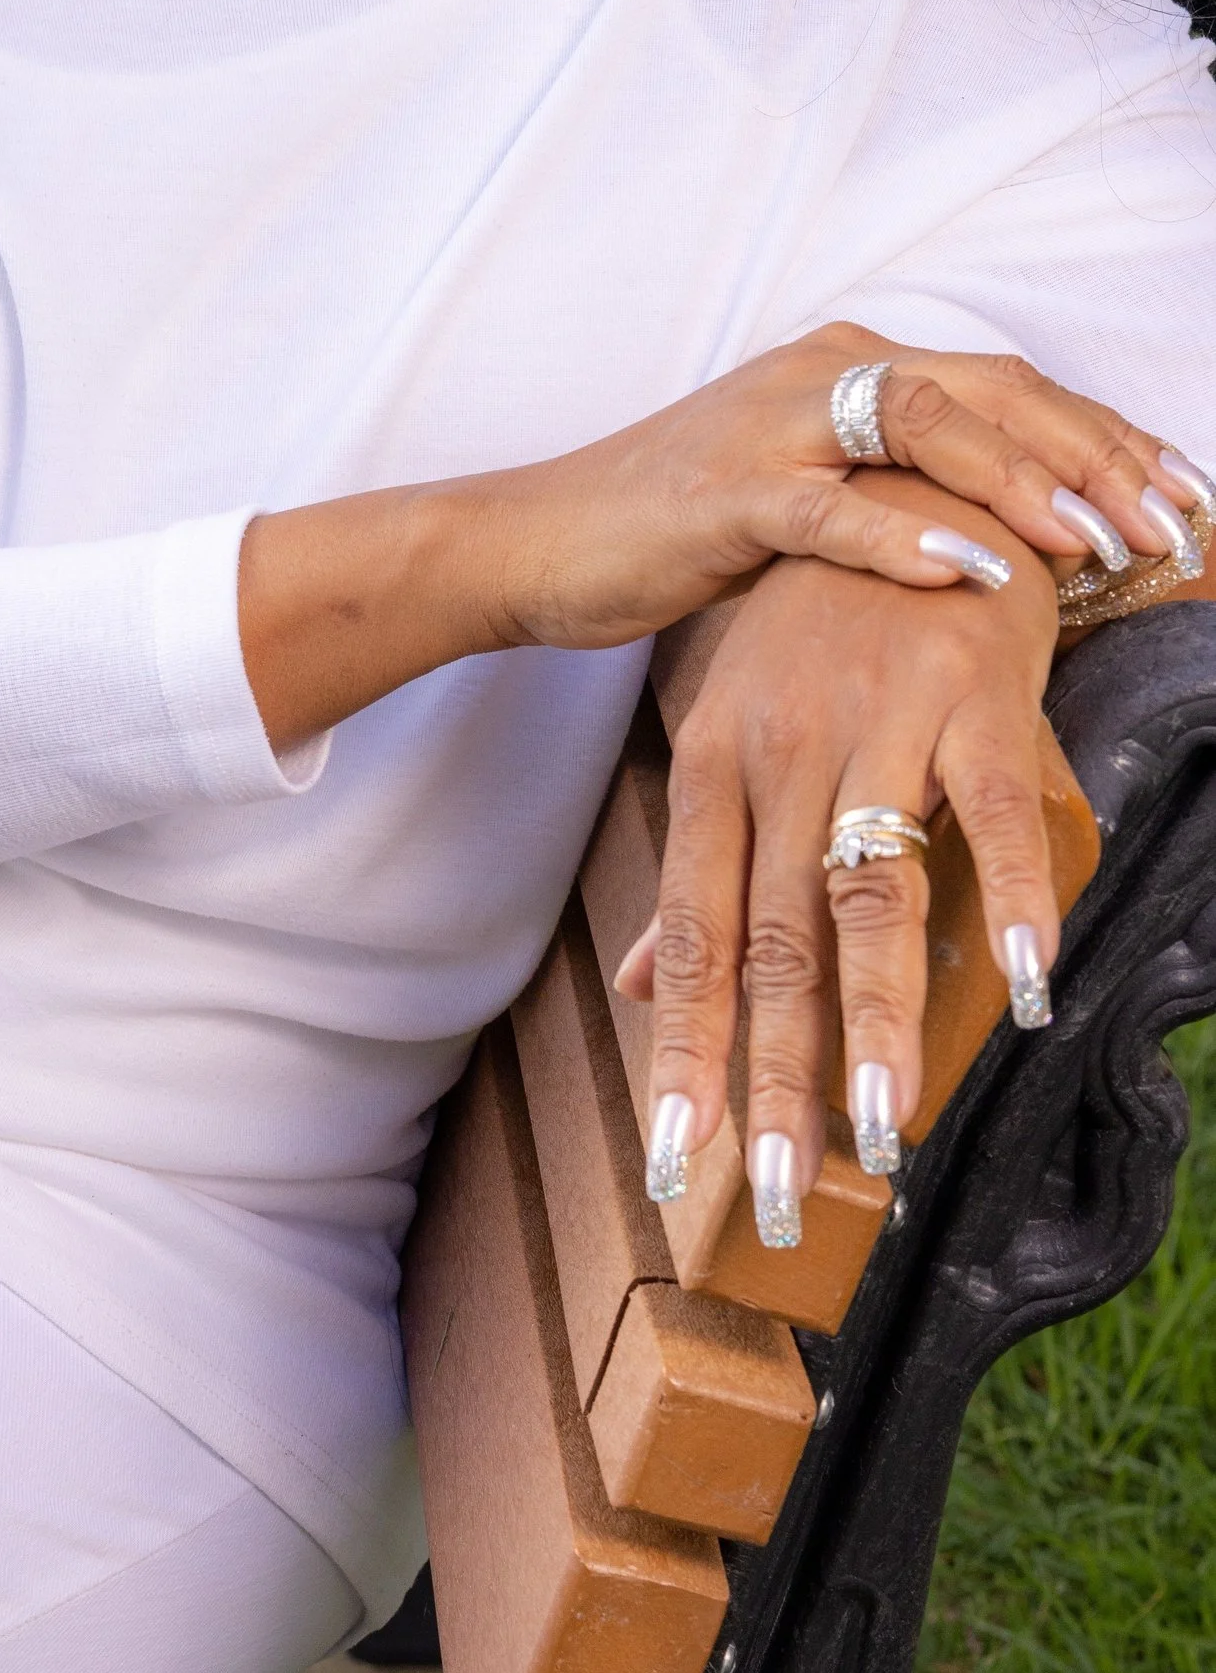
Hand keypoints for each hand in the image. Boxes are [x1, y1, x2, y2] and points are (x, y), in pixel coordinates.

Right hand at [242, 320, 1196, 748]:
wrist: (536, 542)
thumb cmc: (673, 531)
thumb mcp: (804, 498)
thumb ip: (897, 492)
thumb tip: (1017, 539)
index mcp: (844, 365)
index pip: (1007, 383)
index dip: (1106, 434)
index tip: (1186, 492)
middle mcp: (817, 372)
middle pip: (990, 390)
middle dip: (1095, 456)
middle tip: (1173, 521)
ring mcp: (768, 426)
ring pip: (925, 428)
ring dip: (1022, 484)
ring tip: (1097, 545)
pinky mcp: (722, 494)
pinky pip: (829, 510)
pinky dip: (904, 540)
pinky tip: (969, 575)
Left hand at [618, 511, 1058, 1213]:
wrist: (899, 475)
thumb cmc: (812, 627)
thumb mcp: (731, 734)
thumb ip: (699, 875)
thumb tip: (645, 989)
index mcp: (714, 769)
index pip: (697, 940)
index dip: (688, 1057)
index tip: (677, 1169)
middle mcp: (783, 756)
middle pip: (775, 942)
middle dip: (772, 1078)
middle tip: (773, 1198)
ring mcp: (877, 726)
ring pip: (869, 895)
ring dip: (875, 1021)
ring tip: (878, 1131)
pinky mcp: (972, 698)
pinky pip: (993, 812)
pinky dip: (1015, 899)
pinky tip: (1026, 987)